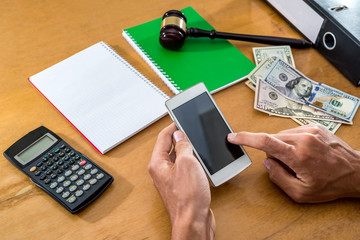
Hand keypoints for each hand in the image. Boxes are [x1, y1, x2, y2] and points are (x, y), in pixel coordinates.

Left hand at [148, 123, 215, 238]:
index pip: (163, 138)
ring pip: (179, 158)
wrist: (193, 222)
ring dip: (188, 150)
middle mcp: (162, 171)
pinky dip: (192, 162)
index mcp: (158, 163)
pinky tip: (200, 161)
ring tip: (197, 144)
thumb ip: (183, 146)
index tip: (180, 119)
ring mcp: (171, 178)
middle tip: (191, 130)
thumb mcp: (187, 163)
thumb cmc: (188, 198)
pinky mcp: (181, 185)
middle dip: (181, 137)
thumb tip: (180, 135)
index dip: (173, 126)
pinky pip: (185, 168)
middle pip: (170, 147)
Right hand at [228, 124, 359, 202]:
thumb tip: (266, 162)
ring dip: (283, 147)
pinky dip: (293, 142)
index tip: (232, 137)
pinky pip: (292, 133)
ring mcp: (309, 130)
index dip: (245, 138)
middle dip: (273, 153)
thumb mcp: (301, 193)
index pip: (264, 142)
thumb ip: (278, 178)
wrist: (356, 172)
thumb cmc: (331, 184)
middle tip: (289, 166)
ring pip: (281, 136)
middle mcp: (303, 139)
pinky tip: (305, 152)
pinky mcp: (314, 127)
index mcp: (298, 155)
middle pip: (272, 140)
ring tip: (300, 159)